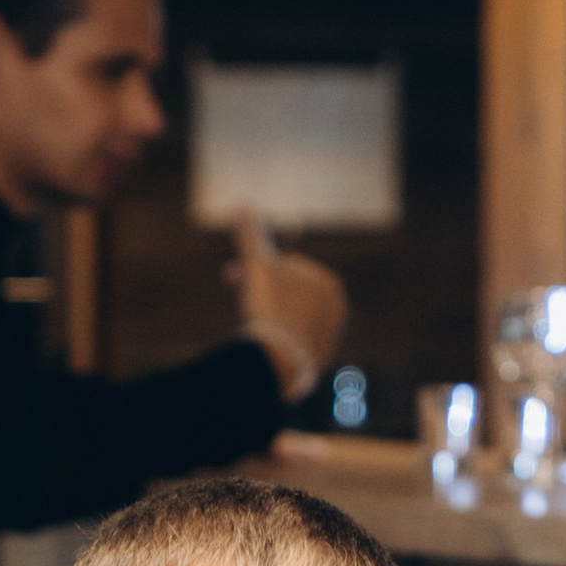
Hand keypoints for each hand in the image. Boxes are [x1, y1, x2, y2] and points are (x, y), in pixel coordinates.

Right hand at [228, 207, 346, 404]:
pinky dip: (273, 336)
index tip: (230, 277)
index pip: (284, 266)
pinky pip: (288, 339)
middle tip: (234, 298)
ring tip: (250, 325)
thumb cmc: (270, 309)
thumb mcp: (257, 266)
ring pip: (287, 315)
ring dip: (265, 313)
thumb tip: (242, 203)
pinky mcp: (317, 358)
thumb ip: (251, 235)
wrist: (277, 362)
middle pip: (287, 291)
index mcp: (328, 282)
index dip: (253, 269)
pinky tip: (261, 344)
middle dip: (258, 290)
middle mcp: (335, 308)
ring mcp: (328, 334)